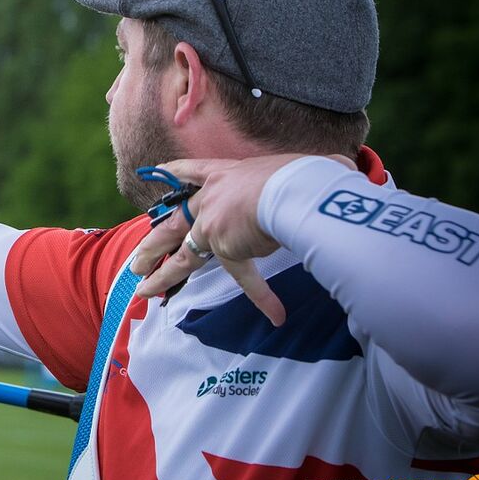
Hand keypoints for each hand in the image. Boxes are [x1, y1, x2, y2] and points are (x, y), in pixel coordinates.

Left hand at [130, 154, 355, 326]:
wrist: (293, 189)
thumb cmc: (305, 173)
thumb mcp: (304, 165)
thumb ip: (317, 170)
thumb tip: (344, 169)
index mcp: (226, 173)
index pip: (192, 170)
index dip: (173, 171)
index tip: (156, 171)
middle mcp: (212, 198)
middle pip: (172, 222)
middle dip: (153, 243)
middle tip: (134, 260)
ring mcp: (213, 224)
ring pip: (181, 254)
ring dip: (162, 275)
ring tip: (143, 290)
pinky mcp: (227, 248)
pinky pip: (245, 278)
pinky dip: (265, 295)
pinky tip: (277, 314)